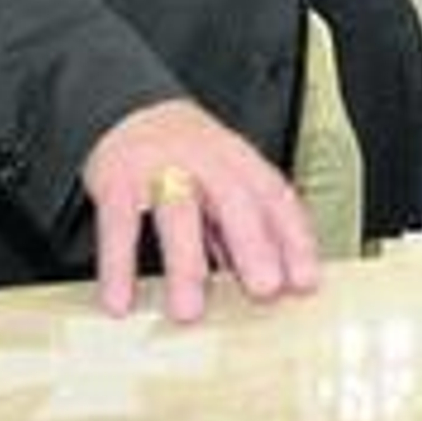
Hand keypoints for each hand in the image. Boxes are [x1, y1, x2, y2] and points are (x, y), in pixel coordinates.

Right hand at [82, 98, 318, 322]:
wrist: (126, 109)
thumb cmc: (184, 155)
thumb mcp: (219, 181)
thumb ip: (238, 230)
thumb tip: (268, 281)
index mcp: (237, 160)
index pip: (274, 195)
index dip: (293, 237)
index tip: (305, 280)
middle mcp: (204, 159)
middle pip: (233, 198)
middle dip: (252, 245)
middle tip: (264, 290)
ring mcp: (160, 166)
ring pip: (178, 212)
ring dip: (185, 264)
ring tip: (189, 311)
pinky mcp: (116, 179)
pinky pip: (119, 224)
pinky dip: (119, 265)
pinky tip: (121, 300)